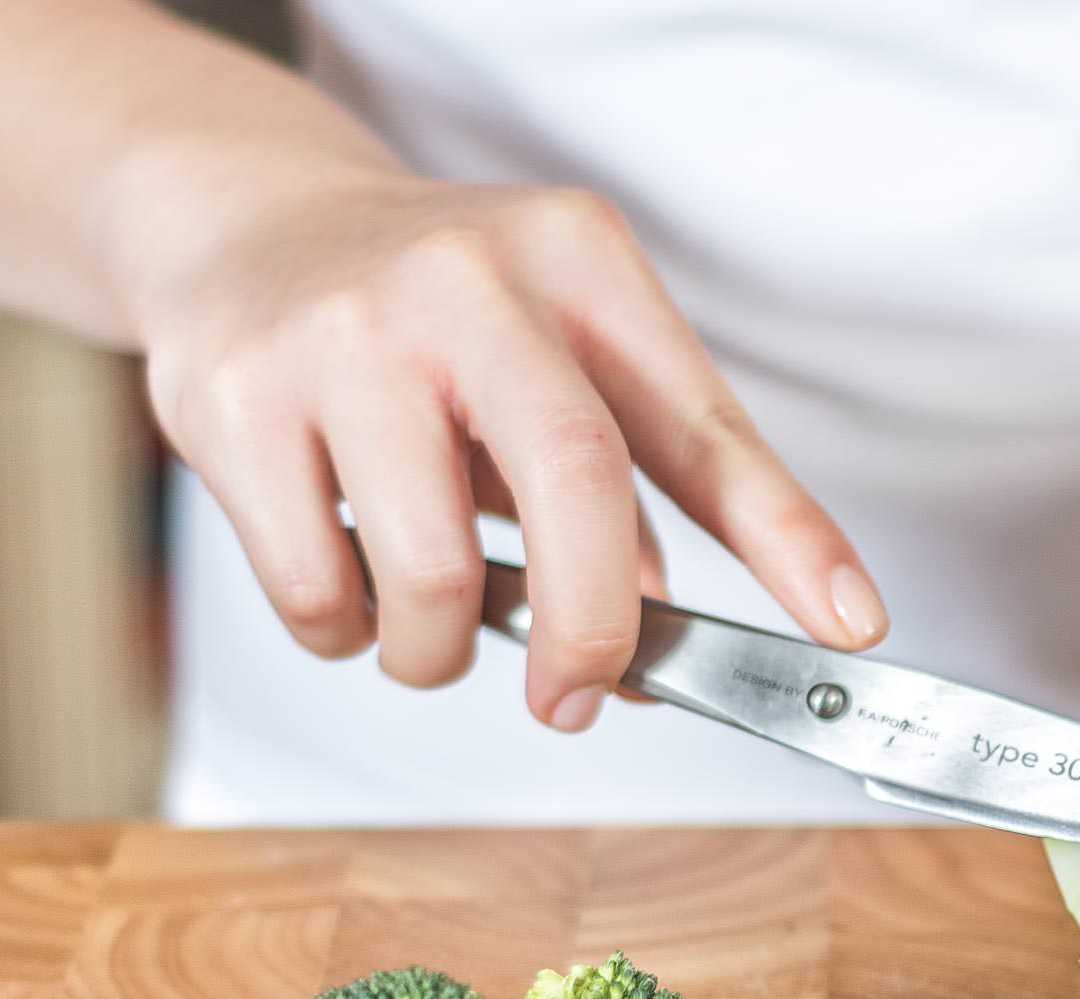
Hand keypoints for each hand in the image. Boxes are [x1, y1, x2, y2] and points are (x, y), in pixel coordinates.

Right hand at [131, 166, 886, 730]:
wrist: (245, 221)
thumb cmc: (436, 315)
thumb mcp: (559, 358)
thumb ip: (625, 498)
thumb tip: (653, 655)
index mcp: (578, 264)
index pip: (703, 424)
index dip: (788, 537)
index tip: (848, 624)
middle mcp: (467, 282)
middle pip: (576, 485)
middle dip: (594, 633)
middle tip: (576, 695)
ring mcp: (341, 332)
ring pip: (429, 576)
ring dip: (443, 650)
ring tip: (435, 619)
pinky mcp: (230, 398)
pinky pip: (317, 592)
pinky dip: (346, 630)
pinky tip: (349, 574)